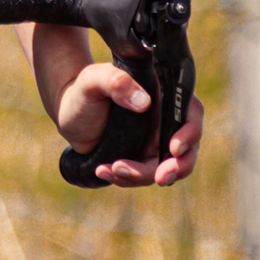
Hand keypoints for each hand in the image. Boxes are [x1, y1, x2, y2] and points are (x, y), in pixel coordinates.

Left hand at [55, 60, 203, 187]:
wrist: (69, 112)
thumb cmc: (85, 89)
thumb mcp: (94, 80)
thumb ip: (117, 83)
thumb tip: (144, 102)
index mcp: (164, 95)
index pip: (190, 113)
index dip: (189, 133)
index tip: (174, 148)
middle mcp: (165, 119)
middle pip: (187, 148)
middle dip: (178, 167)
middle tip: (161, 179)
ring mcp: (156, 141)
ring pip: (165, 168)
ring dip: (142, 175)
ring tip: (112, 168)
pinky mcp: (142, 158)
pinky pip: (143, 176)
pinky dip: (126, 178)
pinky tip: (104, 171)